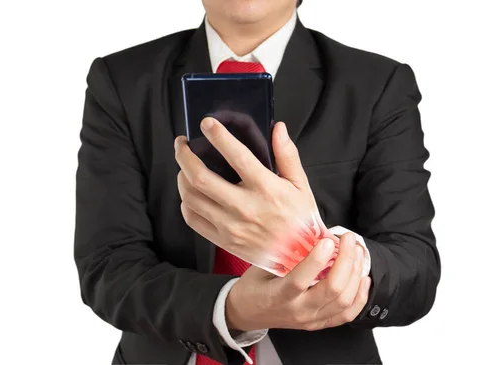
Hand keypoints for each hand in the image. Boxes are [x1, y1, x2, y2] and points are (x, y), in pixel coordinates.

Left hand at [175, 117, 331, 273]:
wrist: (300, 258)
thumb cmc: (300, 219)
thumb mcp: (301, 185)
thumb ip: (287, 155)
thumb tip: (278, 128)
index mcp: (267, 189)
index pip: (237, 156)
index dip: (218, 136)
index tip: (206, 123)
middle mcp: (245, 208)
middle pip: (200, 177)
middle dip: (185, 155)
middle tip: (182, 143)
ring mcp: (231, 227)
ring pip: (191, 198)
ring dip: (182, 177)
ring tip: (184, 167)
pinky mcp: (223, 241)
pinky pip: (193, 219)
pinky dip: (186, 202)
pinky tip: (191, 193)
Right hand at [226, 233, 370, 330]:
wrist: (247, 313)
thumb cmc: (253, 286)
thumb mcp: (261, 266)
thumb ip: (283, 253)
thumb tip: (309, 232)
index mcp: (278, 296)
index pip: (300, 280)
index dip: (316, 261)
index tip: (327, 241)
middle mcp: (298, 311)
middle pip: (332, 290)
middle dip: (346, 261)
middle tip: (349, 240)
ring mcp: (311, 319)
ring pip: (344, 301)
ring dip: (356, 274)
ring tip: (357, 253)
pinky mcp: (319, 323)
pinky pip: (347, 314)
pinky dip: (360, 295)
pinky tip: (363, 278)